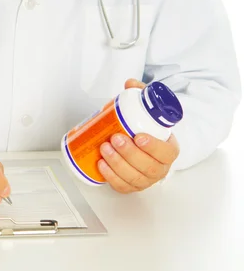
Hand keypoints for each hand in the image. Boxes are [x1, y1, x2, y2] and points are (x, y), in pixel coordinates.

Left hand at [97, 79, 179, 193]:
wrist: (144, 146)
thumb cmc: (147, 131)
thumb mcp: (148, 112)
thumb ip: (142, 95)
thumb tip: (130, 84)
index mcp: (169, 150)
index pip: (167, 152)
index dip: (154, 147)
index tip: (139, 137)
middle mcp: (160, 168)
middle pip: (148, 166)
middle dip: (129, 153)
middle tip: (115, 139)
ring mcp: (145, 180)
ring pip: (134, 177)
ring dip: (117, 164)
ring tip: (104, 148)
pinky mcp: (131, 186)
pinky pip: (122, 187)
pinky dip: (111, 177)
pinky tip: (101, 165)